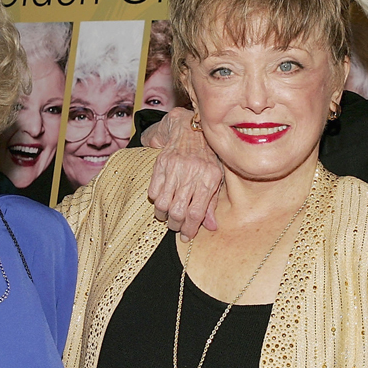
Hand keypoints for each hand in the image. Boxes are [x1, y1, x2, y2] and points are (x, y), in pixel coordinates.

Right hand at [144, 107, 222, 241]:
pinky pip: (152, 191)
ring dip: (163, 215)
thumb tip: (210, 227)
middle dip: (175, 225)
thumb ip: (212, 203)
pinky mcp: (160, 164)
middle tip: (176, 227)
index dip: (190, 229)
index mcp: (209, 178)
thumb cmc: (206, 157)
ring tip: (167, 216)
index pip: (196, 212)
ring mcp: (174, 168)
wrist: (190, 130)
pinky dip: (156, 200)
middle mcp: (192, 173)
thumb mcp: (215, 178)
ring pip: (162, 203)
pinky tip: (162, 200)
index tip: (187, 236)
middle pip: (177, 211)